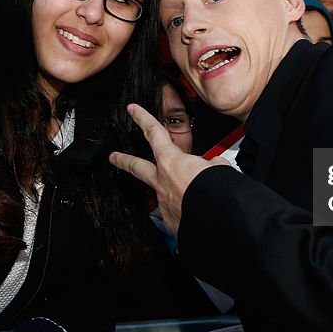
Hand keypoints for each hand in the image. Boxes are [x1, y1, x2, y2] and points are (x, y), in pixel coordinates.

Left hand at [109, 104, 228, 232]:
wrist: (216, 220)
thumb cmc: (216, 191)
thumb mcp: (218, 166)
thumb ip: (210, 163)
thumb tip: (212, 166)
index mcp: (172, 162)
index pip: (154, 133)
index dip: (142, 118)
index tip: (132, 110)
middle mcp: (162, 182)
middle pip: (137, 166)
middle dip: (124, 160)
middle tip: (114, 157)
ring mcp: (164, 203)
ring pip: (158, 193)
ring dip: (165, 190)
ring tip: (178, 192)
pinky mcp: (171, 222)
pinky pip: (175, 212)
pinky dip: (183, 209)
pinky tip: (192, 210)